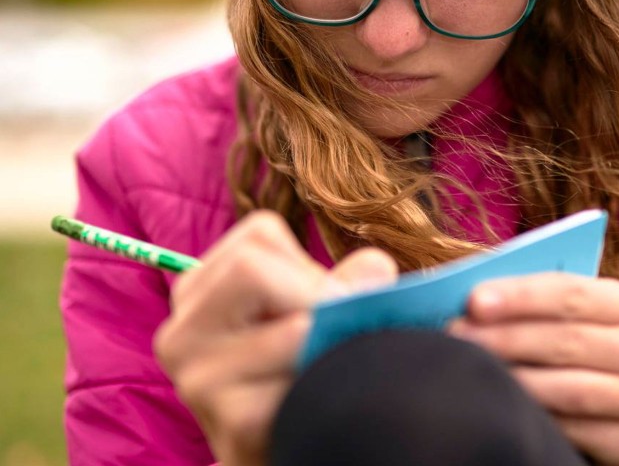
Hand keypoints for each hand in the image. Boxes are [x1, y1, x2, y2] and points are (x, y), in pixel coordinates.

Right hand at [154, 210, 397, 465]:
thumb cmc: (296, 363)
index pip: (259, 234)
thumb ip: (345, 281)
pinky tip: (311, 402)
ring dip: (328, 345)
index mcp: (199, 287)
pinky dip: (325, 387)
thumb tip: (376, 267)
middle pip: (252, 267)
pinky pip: (304, 385)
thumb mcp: (312, 308)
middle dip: (314, 294)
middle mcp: (182, 328)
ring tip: (322, 367)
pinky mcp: (231, 426)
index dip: (307, 263)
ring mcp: (198, 379)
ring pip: (293, 328)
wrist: (281, 445)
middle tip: (329, 330)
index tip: (321, 300)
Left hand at [449, 273, 618, 465]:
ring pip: (573, 389)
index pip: (572, 293)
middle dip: (507, 338)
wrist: (613, 402)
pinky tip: (508, 408)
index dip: (521, 297)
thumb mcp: (562, 315)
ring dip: (517, 381)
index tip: (473, 301)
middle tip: (458, 337)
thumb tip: (474, 299)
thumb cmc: (574, 343)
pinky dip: (540, 420)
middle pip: (569, 340)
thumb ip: (531, 302)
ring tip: (475, 372)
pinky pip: (580, 432)